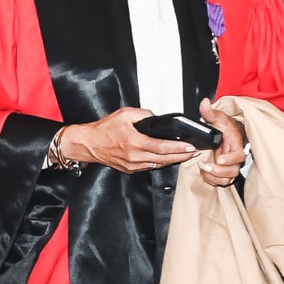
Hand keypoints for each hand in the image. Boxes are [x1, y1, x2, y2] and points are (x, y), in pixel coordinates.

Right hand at [59, 106, 198, 174]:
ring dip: (173, 161)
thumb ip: (143, 115)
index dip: (179, 148)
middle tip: (194, 153)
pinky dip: (160, 163)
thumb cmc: (104, 129)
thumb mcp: (125, 114)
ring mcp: (132, 165)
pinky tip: (167, 158)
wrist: (88, 144)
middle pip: (164, 159)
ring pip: (158, 165)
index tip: (190, 147)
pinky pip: (149, 167)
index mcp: (135, 143)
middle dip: (182, 156)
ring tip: (185, 156)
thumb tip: (156, 118)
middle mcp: (135, 157)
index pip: (163, 147)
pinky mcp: (130, 169)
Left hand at [196, 99, 247, 186]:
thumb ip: (210, 112)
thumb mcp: (217, 118)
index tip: (220, 159)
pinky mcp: (224, 172)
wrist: (225, 135)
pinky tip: (204, 173)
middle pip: (233, 171)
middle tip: (205, 165)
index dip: (230, 159)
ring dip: (213, 176)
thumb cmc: (224, 128)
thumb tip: (205, 103)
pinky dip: (211, 180)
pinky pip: (221, 182)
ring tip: (203, 168)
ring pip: (227, 179)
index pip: (239, 155)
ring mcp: (230, 166)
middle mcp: (234, 158)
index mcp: (235, 145)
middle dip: (218, 170)